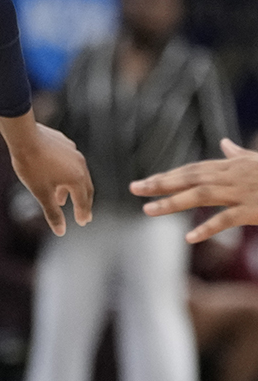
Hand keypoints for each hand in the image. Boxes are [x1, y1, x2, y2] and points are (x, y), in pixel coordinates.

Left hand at [7, 123, 93, 236]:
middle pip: (85, 187)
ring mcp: (74, 152)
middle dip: (83, 202)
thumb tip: (61, 232)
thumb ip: (52, 213)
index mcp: (77, 179)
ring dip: (71, 188)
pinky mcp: (65, 143)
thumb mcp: (41, 193)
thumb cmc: (32, 165)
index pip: (83, 201)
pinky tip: (55, 174)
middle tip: (84, 214)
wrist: (24, 136)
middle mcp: (80, 165)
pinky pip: (70, 162)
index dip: (82, 213)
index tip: (82, 222)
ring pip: (77, 174)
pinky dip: (66, 173)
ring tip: (61, 199)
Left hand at [130, 138, 257, 242]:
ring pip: (202, 195)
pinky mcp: (253, 210)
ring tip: (147, 210)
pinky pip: (227, 219)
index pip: (194, 170)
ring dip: (173, 202)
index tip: (146, 181)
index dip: (169, 175)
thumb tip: (224, 142)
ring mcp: (242, 193)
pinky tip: (189, 238)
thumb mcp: (257, 162)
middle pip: (191, 179)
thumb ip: (238, 154)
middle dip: (161, 184)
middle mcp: (233, 177)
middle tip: (134, 188)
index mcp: (232, 167)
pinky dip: (208, 228)